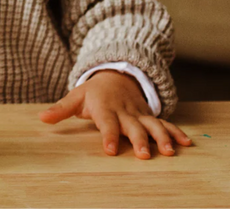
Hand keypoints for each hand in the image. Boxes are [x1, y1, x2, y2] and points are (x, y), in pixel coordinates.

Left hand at [38, 70, 192, 158]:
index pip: (106, 124)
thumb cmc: (93, 92)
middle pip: (133, 127)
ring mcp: (139, 114)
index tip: (109, 150)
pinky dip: (176, 132)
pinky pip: (165, 124)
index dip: (107, 136)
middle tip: (145, 155)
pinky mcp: (150, 116)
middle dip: (140, 141)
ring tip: (171, 152)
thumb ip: (60, 109)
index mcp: (105, 108)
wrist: (115, 75)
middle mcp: (124, 112)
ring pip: (153, 125)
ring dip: (162, 138)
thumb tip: (41, 118)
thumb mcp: (75, 96)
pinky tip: (187, 143)